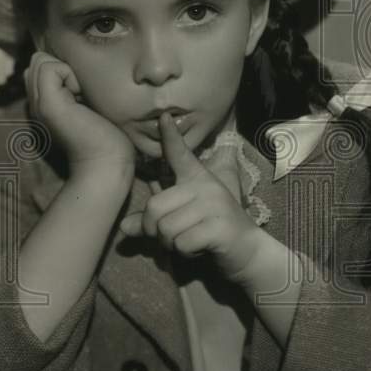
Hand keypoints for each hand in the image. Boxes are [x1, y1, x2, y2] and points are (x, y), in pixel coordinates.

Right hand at [25, 51, 134, 175]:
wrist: (106, 162)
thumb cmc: (108, 133)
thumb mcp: (88, 102)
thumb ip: (73, 85)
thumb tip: (66, 63)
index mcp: (44, 102)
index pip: (40, 64)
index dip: (65, 70)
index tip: (83, 94)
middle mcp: (36, 103)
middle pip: (38, 60)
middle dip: (64, 68)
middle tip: (82, 94)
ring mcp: (39, 104)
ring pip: (41, 62)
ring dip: (68, 73)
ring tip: (81, 97)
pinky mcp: (48, 105)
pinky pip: (49, 67)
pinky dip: (70, 76)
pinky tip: (81, 98)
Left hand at [118, 112, 267, 282]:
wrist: (247, 251)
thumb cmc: (210, 233)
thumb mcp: (180, 223)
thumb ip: (153, 221)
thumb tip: (123, 228)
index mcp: (197, 179)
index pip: (180, 154)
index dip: (170, 137)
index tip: (163, 117)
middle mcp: (206, 186)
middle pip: (155, 208)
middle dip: (154, 231)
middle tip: (173, 237)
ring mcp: (214, 205)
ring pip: (166, 228)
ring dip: (171, 244)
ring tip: (190, 241)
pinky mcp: (219, 226)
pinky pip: (181, 243)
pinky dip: (185, 253)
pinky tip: (201, 248)